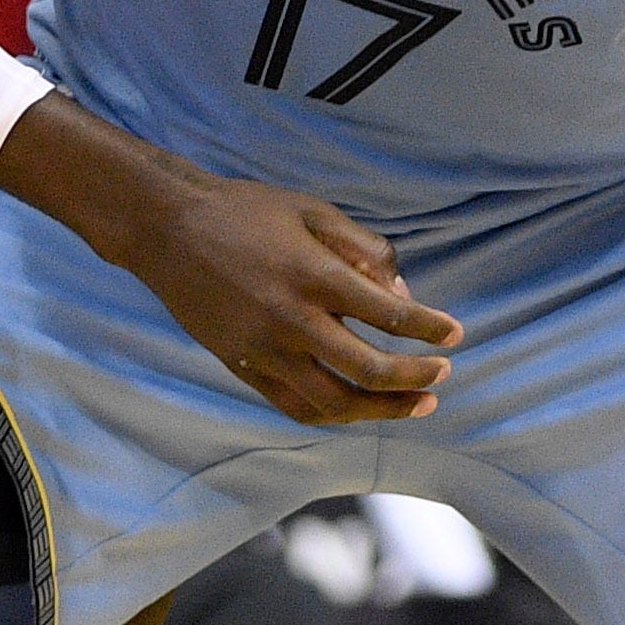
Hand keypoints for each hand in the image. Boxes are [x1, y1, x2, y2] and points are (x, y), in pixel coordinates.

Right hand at [0, 104, 460, 426]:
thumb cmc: (246, 212)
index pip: (388, 315)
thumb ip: (363, 248)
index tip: (456, 334)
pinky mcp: (244, 368)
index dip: (429, 329)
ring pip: (334, 401)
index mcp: (313, 275)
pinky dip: (334, 414)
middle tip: (442, 374)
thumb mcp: (313, 209)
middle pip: (367, 368)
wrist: (169, 231)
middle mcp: (292, 320)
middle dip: (414, 377)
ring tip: (417, 404)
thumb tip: (402, 292)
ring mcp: (265, 350)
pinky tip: (360, 410)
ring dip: (383, 409)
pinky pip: (296, 406)